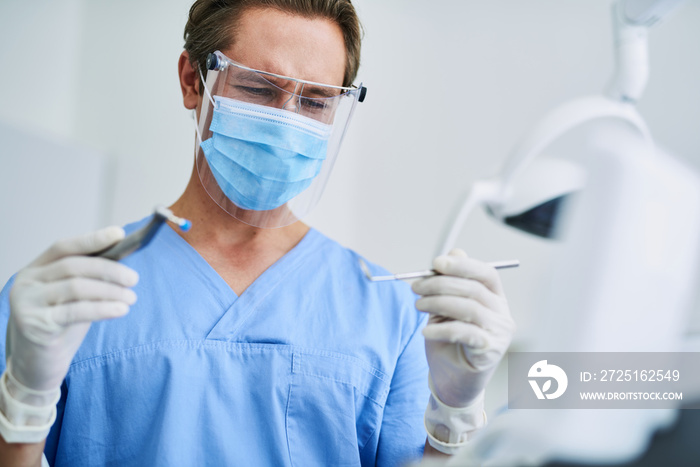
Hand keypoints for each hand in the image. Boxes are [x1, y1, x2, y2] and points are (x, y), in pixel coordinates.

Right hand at [8, 227, 138, 392]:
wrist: (36, 367)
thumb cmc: (60, 328)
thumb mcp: (74, 298)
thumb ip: (90, 278)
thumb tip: (124, 256)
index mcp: (36, 269)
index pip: (63, 247)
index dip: (92, 239)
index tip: (119, 234)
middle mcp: (26, 282)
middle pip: (74, 266)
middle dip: (109, 270)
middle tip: (134, 279)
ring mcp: (26, 302)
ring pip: (76, 287)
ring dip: (110, 291)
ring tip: (131, 298)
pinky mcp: (34, 324)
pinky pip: (75, 311)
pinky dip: (103, 308)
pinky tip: (121, 310)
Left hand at [413, 249, 514, 407]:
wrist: (452, 381)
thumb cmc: (449, 342)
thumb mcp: (445, 308)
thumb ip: (450, 283)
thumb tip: (452, 252)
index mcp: (495, 298)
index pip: (486, 273)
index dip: (462, 264)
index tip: (436, 263)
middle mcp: (503, 313)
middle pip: (474, 289)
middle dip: (440, 284)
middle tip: (416, 287)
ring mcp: (500, 333)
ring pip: (469, 308)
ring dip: (438, 303)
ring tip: (418, 306)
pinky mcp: (490, 351)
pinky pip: (465, 332)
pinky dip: (442, 329)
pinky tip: (425, 331)